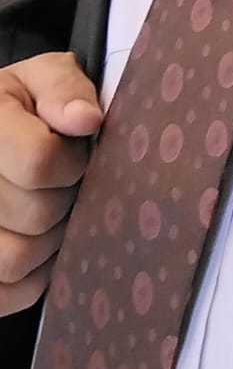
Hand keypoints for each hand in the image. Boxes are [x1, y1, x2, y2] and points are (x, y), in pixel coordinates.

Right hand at [0, 52, 101, 313]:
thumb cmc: (25, 104)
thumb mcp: (42, 76)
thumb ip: (63, 88)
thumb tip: (87, 119)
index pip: (39, 162)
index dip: (72, 161)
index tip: (76, 150)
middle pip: (36, 215)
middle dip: (66, 198)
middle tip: (66, 182)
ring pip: (16, 259)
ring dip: (50, 239)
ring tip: (50, 210)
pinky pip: (8, 292)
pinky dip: (32, 275)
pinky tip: (36, 241)